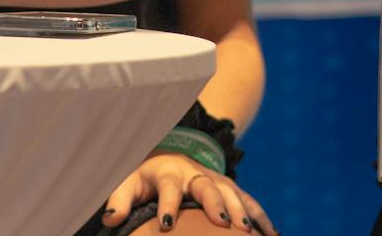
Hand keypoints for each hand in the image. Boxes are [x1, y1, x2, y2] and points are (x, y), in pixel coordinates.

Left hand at [100, 153, 274, 233]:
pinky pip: (248, 199)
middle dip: (216, 203)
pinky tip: (272, 234)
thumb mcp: (128, 183)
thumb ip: (119, 199)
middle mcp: (195, 173)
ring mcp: (215, 178)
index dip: (168, 205)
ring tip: (250, 230)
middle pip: (207, 186)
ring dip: (242, 209)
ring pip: (232, 191)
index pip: (168, 188)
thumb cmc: (145, 177)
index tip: (167, 224)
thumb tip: (109, 219)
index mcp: (168, 173)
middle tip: (225, 222)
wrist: (168, 154)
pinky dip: (261, 215)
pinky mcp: (229, 185)